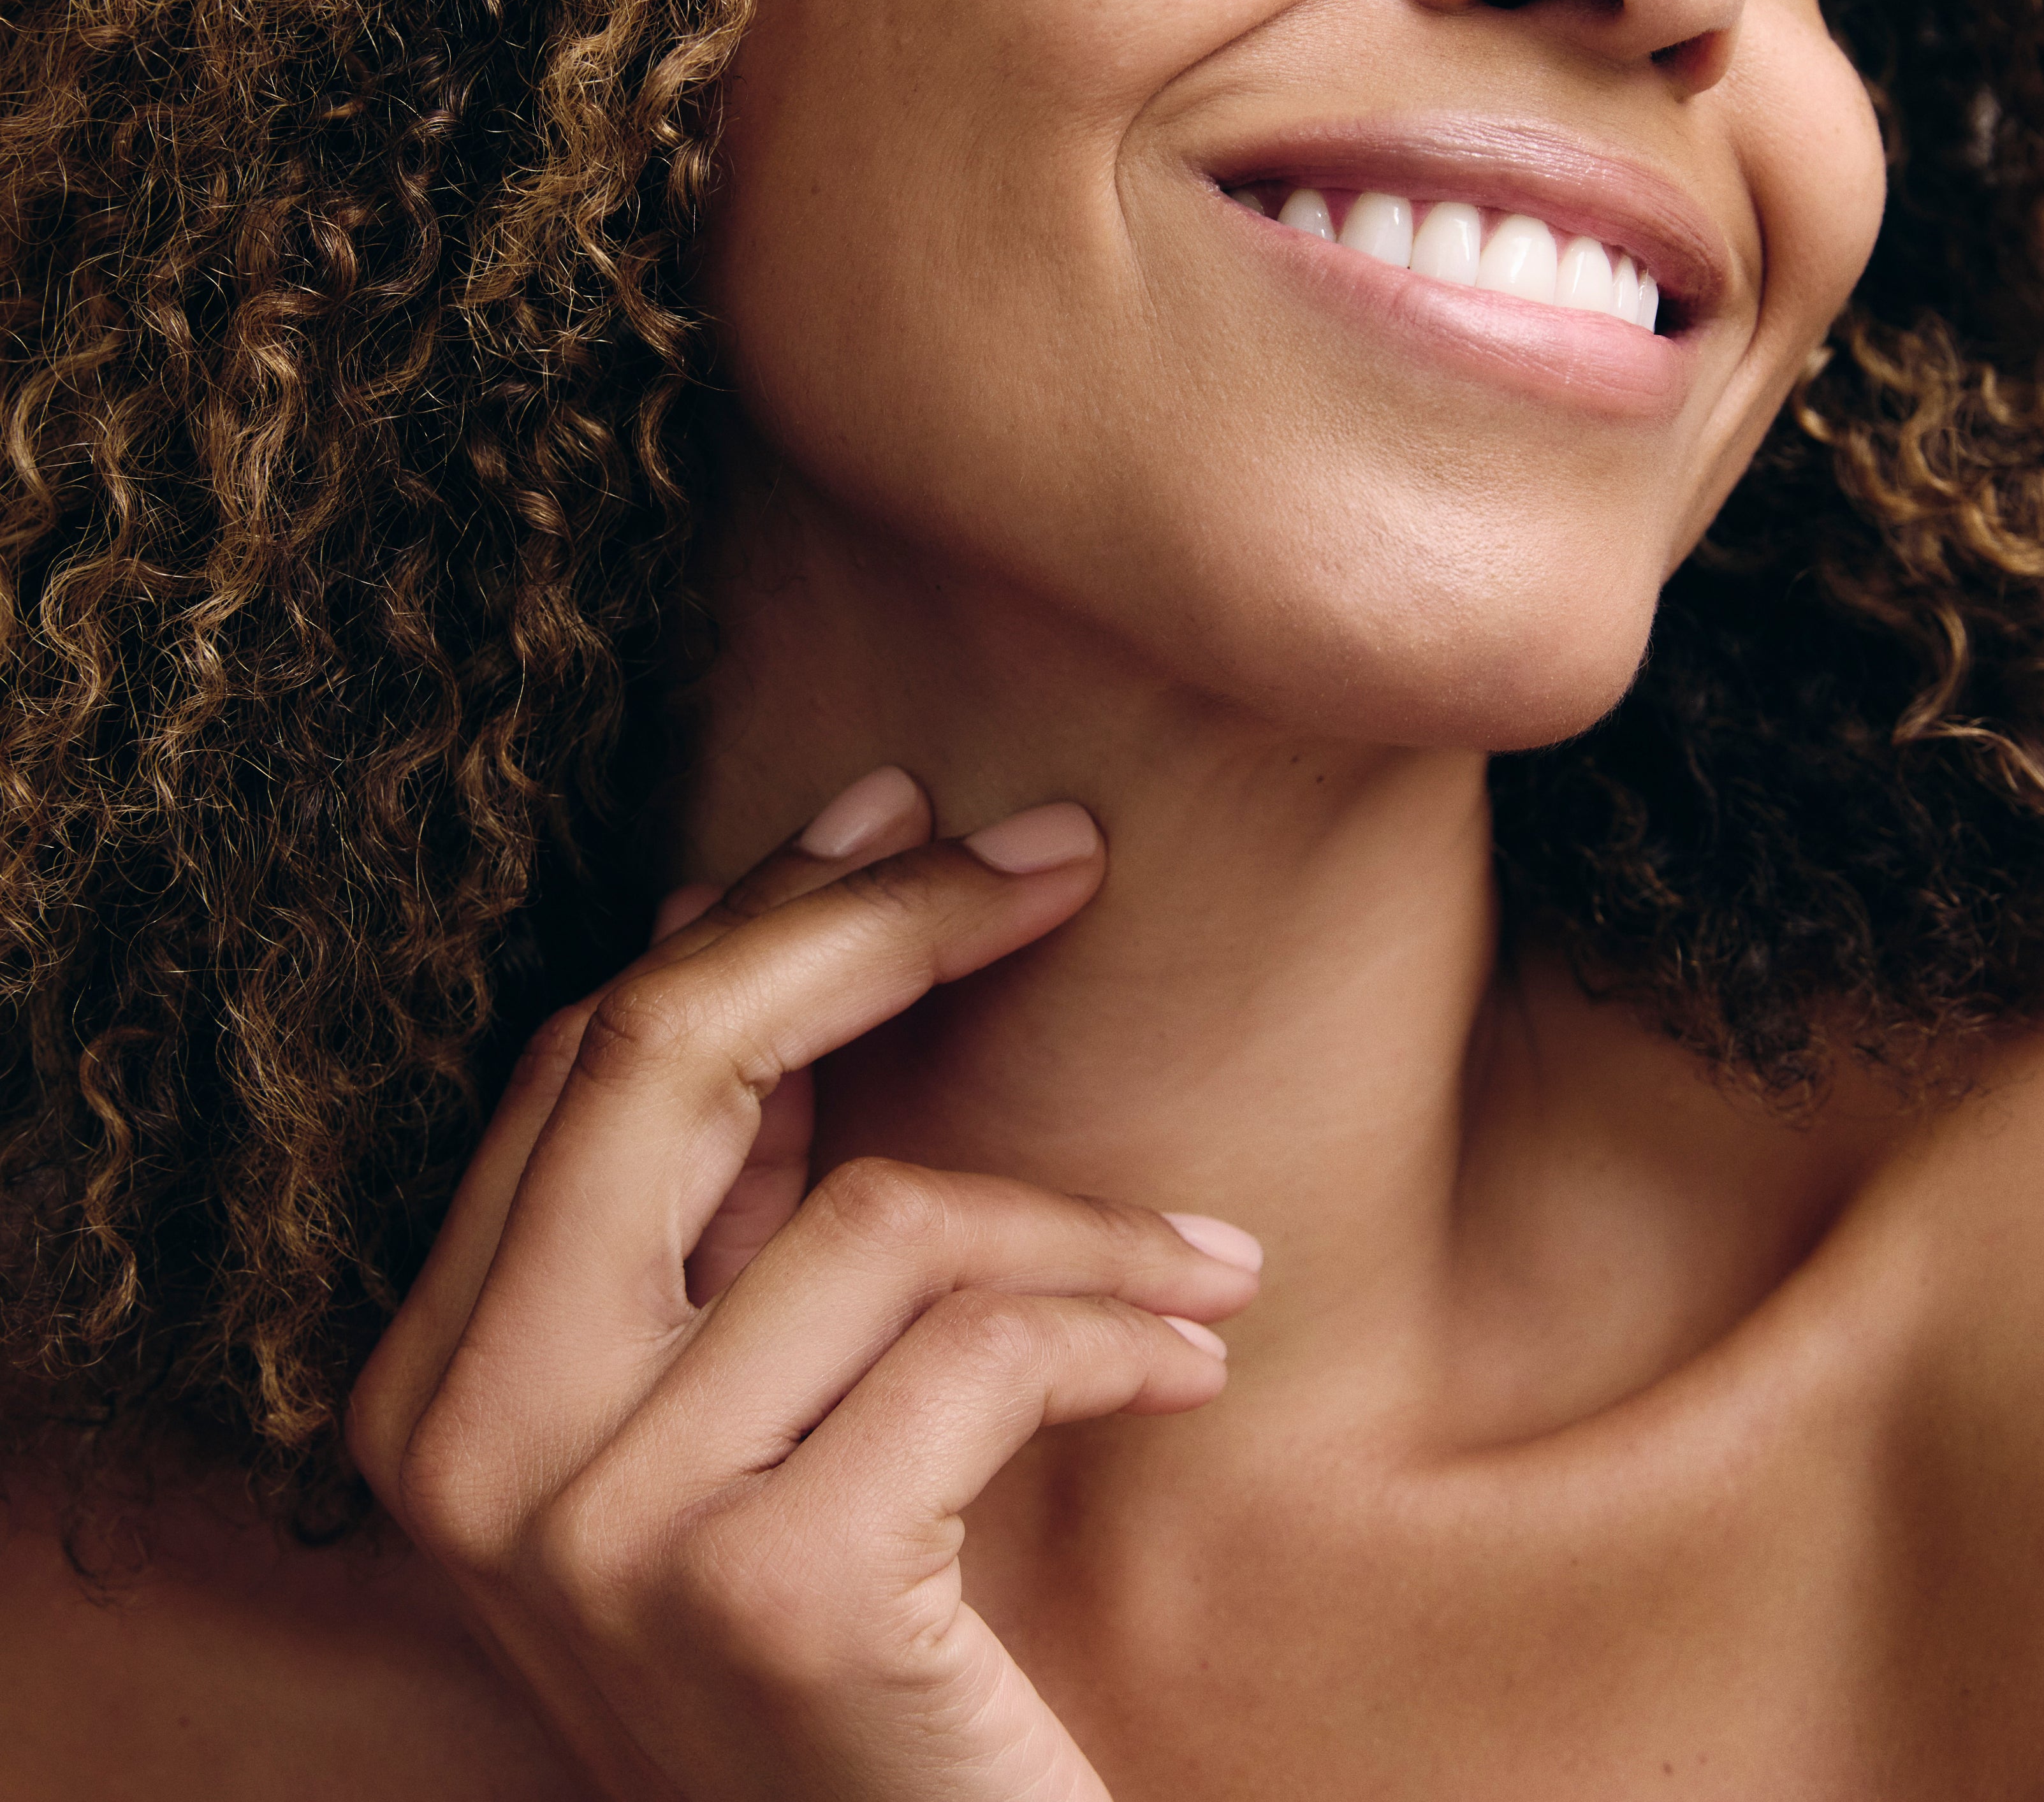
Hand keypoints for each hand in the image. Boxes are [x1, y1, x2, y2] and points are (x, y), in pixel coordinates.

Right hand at [346, 768, 1263, 1801]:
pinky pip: (978, 1349)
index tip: (897, 812)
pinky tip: (1196, 1358)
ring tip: (1200, 1261)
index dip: (760, 914)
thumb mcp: (736, 1398)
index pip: (589, 1060)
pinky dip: (1119, 1330)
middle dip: (884, 923)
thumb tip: (756, 905)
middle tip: (1060, 854)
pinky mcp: (770, 1597)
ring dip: (1083, 1222)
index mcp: (433, 1382)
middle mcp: (472, 1448)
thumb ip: (720, 1195)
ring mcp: (602, 1529)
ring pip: (881, 1214)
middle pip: (669, 1057)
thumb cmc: (830, 1642)